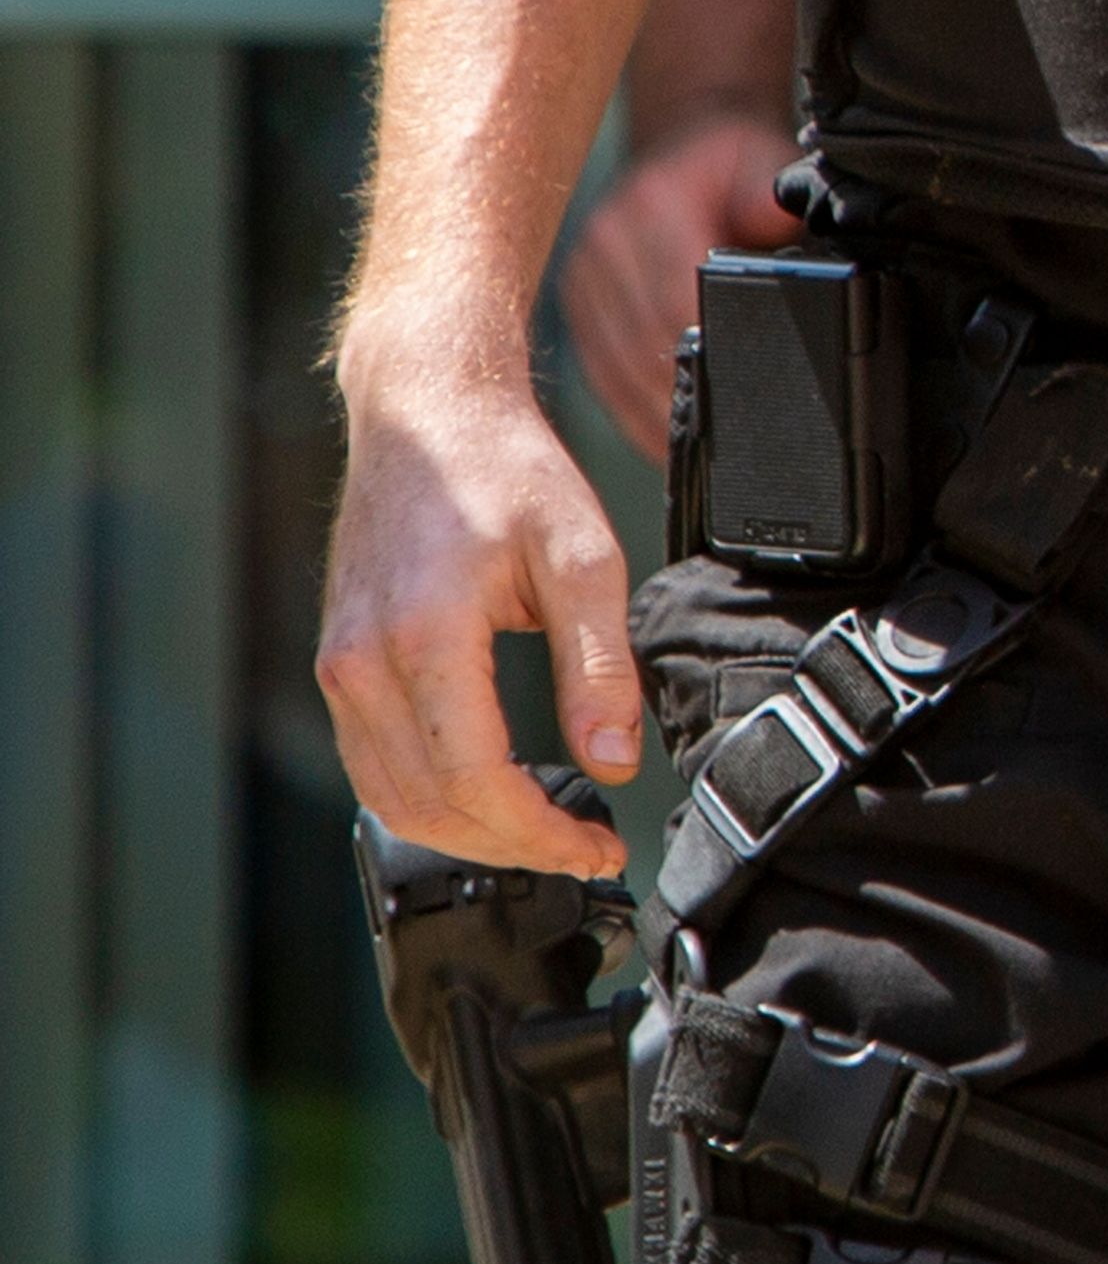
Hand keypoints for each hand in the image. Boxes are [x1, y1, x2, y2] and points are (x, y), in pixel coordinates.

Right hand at [321, 345, 644, 873]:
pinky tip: (491, 795)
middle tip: (584, 850)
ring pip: (391, 799)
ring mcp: (340, 666)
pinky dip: (430, 800)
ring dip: (467, 836)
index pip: (475, 782)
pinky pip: (373, 765)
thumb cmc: (504, 470)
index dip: (541, 834)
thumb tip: (614, 762)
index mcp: (424, 636)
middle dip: (512, 847)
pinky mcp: (338, 665)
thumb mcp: (583, 557)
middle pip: (429, 807)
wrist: (427, 414)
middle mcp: (362, 662)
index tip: (600, 848)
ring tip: (545, 833)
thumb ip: (600, 666)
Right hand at [563, 112, 794, 459]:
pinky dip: (632, 413)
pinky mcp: (574, 309)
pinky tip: (662, 442)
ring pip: (616, 370)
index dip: (705, 353)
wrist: (678, 147)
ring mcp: (580, 279)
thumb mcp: (763, 158)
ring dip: (655, 418)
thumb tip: (778, 220)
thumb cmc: (728, 162)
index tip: (742, 398)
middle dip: (684, 400)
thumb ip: (771, 189)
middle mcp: (603, 243)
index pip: (673, 298)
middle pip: (642, 347)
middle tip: (732, 447)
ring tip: (702, 455)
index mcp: (649, 204)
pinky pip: (599, 374)